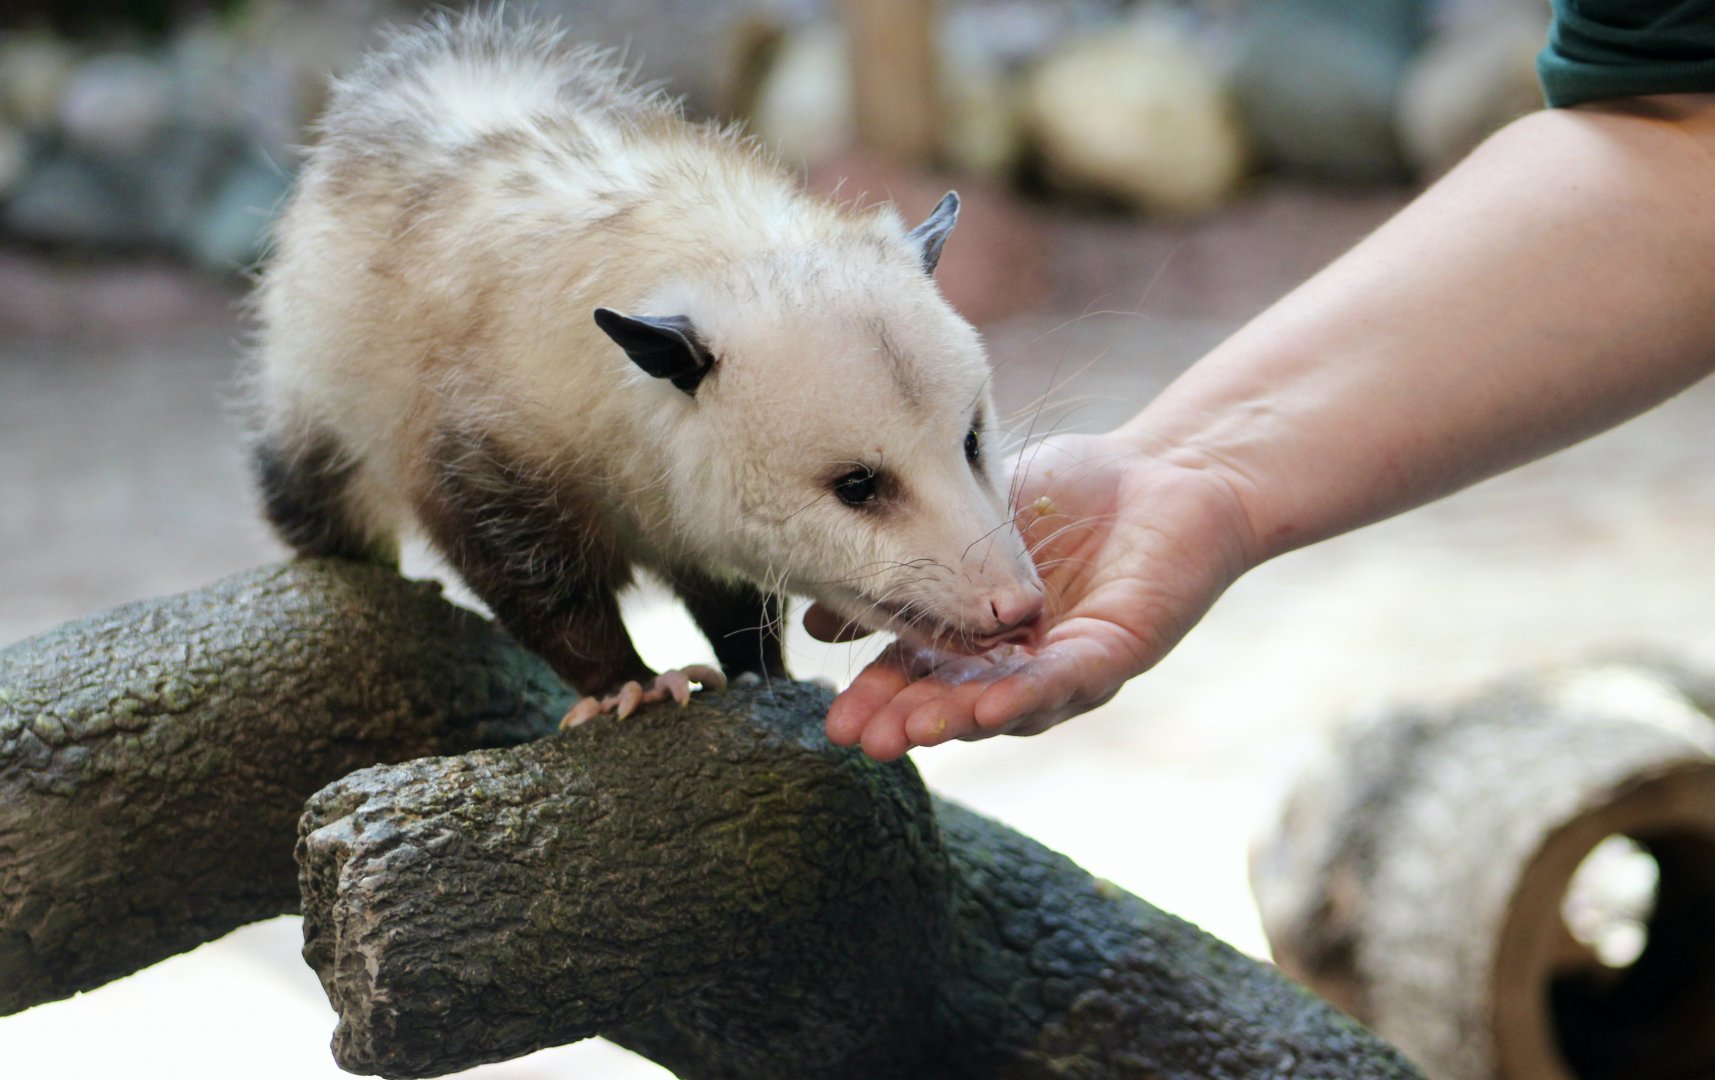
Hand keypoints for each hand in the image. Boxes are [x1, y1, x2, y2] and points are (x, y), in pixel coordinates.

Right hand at [818, 430, 1258, 758]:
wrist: (1161, 467)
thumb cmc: (1066, 492)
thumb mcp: (961, 526)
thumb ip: (903, 569)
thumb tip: (814, 617)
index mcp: (976, 639)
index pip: (919, 679)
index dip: (879, 703)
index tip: (835, 725)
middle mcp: (1019, 666)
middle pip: (958, 705)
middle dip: (910, 724)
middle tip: (864, 741)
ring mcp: (1068, 666)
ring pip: (1012, 705)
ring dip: (963, 719)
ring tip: (916, 731)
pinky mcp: (1117, 650)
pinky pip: (1070, 679)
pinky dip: (1030, 694)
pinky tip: (991, 706)